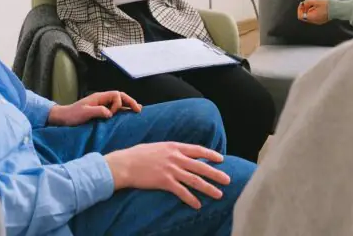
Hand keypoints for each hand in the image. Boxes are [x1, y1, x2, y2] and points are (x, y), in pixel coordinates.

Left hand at [47, 91, 141, 126]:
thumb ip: (98, 111)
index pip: (116, 95)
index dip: (118, 103)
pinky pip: (115, 109)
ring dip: (128, 105)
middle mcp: (102, 99)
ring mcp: (102, 105)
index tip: (112, 114)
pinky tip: (128, 114)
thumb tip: (110, 113)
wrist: (63, 118)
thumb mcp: (84, 113)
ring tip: (138, 110)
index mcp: (99, 97)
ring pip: (119, 102)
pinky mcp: (101, 111)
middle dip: (130, 101)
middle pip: (120, 96)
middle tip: (138, 110)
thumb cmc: (72, 115)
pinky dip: (123, 110)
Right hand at [105, 142, 229, 208]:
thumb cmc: (138, 155)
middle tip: (227, 180)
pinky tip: (198, 205)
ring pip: (195, 180)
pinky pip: (182, 192)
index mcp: (174, 146)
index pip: (198, 150)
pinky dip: (191, 199)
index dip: (211, 154)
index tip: (221, 159)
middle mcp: (175, 157)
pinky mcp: (165, 182)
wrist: (125, 164)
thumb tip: (179, 154)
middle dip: (216, 173)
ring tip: (219, 194)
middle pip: (201, 166)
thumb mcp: (157, 146)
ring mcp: (171, 170)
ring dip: (208, 188)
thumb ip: (170, 150)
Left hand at [297, 0, 329, 24]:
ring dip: (309, 10)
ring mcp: (318, 22)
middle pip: (304, 16)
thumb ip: (308, 2)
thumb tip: (303, 4)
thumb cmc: (327, 5)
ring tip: (313, 4)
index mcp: (312, 17)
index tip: (303, 3)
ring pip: (309, 16)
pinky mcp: (321, 20)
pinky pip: (314, 17)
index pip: (300, 16)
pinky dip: (313, 12)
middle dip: (304, 9)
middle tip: (306, 3)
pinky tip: (317, 7)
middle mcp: (314, 21)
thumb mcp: (316, 1)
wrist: (338, 9)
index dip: (299, 9)